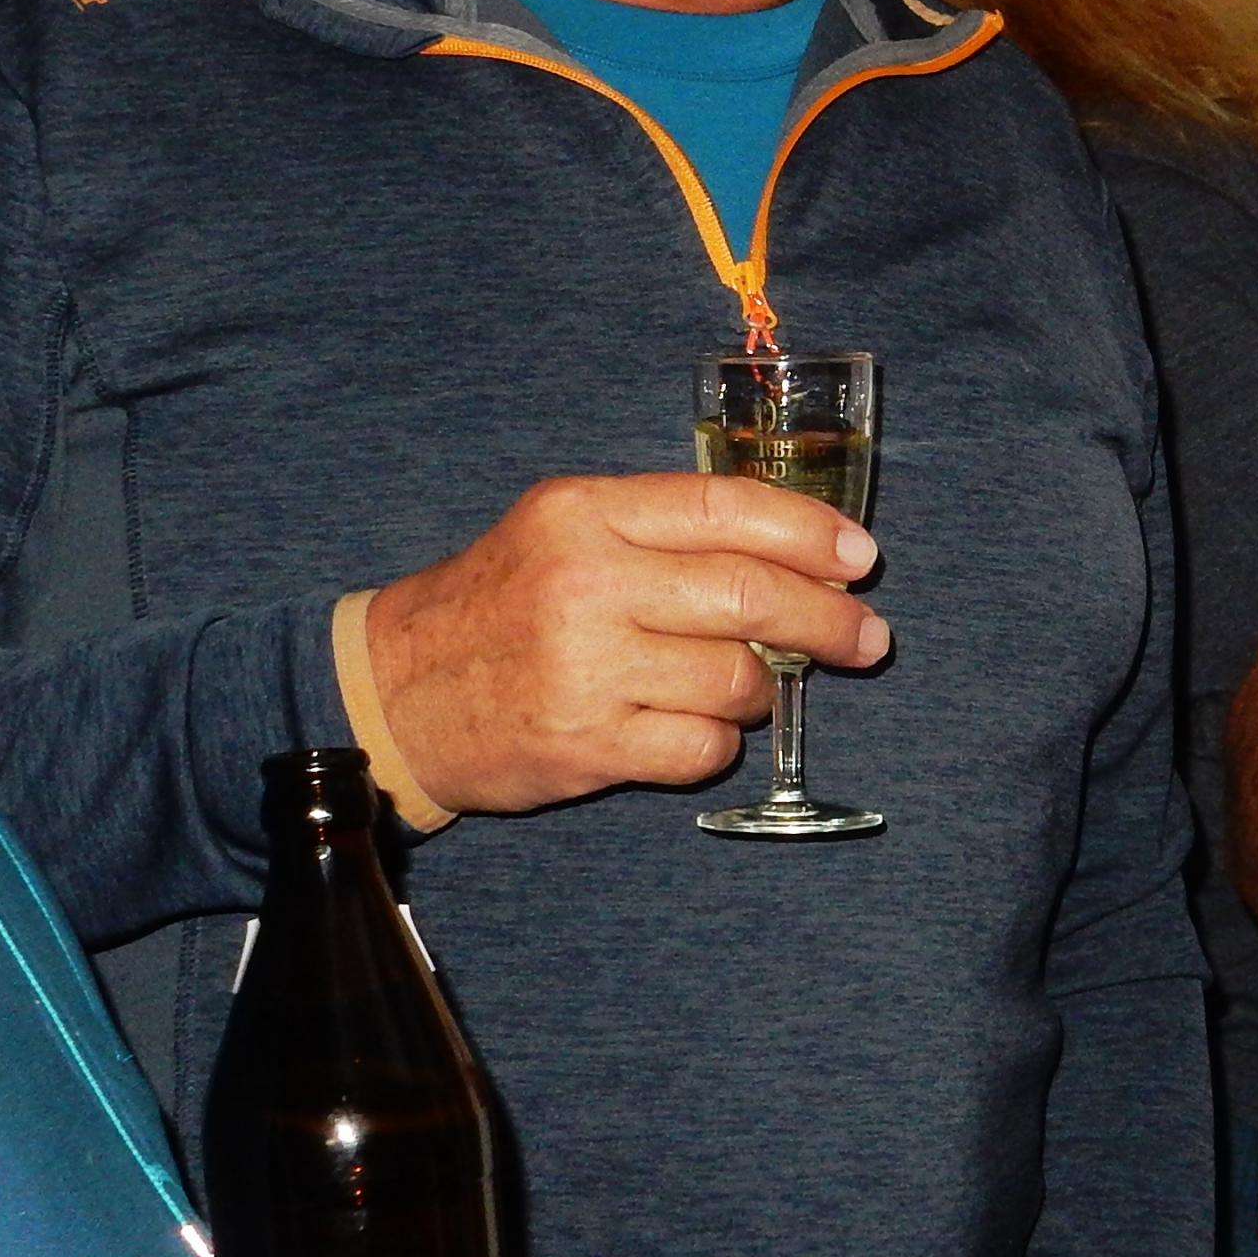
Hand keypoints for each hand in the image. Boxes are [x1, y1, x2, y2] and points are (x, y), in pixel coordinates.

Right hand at [364, 474, 887, 815]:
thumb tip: (796, 553)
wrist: (393, 694)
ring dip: (758, 689)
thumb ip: (661, 529)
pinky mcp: (586, 744)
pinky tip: (689, 729)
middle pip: (752, 596)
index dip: (811, 532)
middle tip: (864, 638)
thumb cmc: (495, 606)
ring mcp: (587, 667)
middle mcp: (587, 581)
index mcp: (585, 512)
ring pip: (736, 680)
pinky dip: (715, 743)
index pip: (727, 508)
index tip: (861, 558)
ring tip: (737, 686)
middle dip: (828, 621)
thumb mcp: (560, 529)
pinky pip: (702, 747)